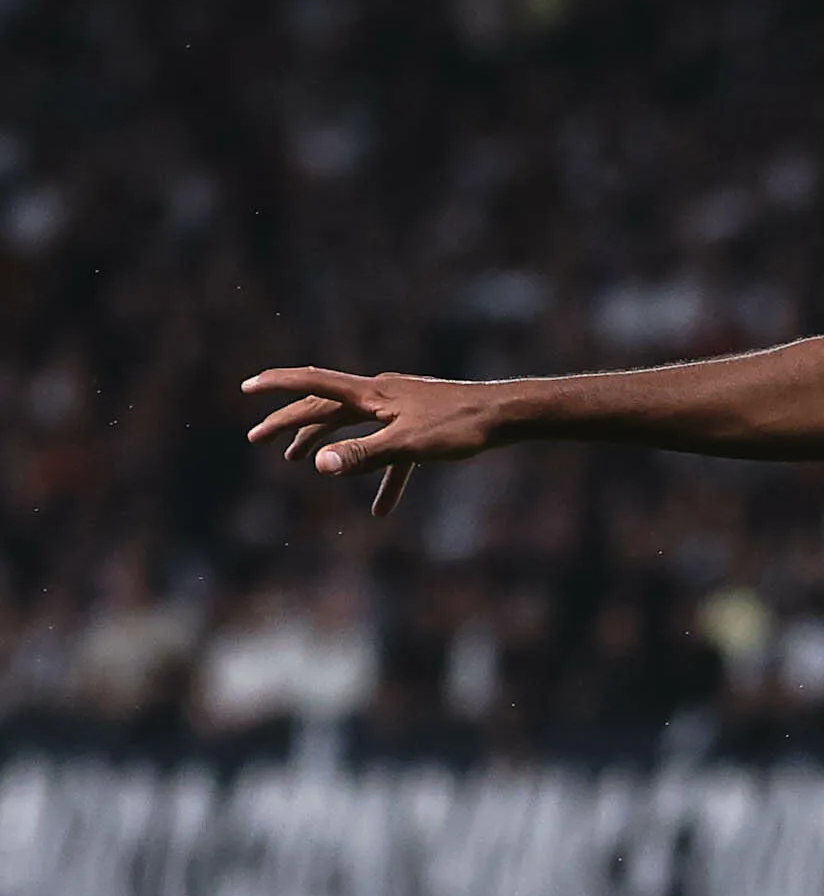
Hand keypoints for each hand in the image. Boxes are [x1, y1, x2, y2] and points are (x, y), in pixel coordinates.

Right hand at [241, 367, 512, 518]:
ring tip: (298, 460)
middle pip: (324, 406)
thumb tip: (318, 464)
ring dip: (324, 442)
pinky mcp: (418, 426)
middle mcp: (379, 394)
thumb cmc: (459, 427)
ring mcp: (399, 407)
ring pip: (351, 425)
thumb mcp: (408, 445)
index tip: (246, 389)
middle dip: (288, 422)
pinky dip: (381, 478)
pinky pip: (391, 452)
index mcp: (371, 394)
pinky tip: (380, 511)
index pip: (313, 384)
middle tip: (257, 438)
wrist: (506, 415)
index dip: (277, 386)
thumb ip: (363, 455)